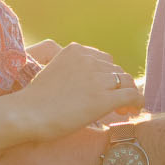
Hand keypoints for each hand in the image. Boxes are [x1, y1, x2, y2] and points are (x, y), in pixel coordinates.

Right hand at [13, 42, 140, 142]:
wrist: (27, 114)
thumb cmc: (34, 100)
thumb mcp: (52, 72)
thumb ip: (70, 71)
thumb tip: (84, 85)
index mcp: (75, 50)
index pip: (104, 59)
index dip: (107, 75)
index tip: (106, 89)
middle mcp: (88, 60)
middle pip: (116, 70)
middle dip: (118, 85)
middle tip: (117, 103)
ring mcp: (97, 78)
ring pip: (127, 82)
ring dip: (128, 95)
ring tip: (125, 109)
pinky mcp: (104, 98)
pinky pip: (132, 95)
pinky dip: (137, 103)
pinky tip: (133, 112)